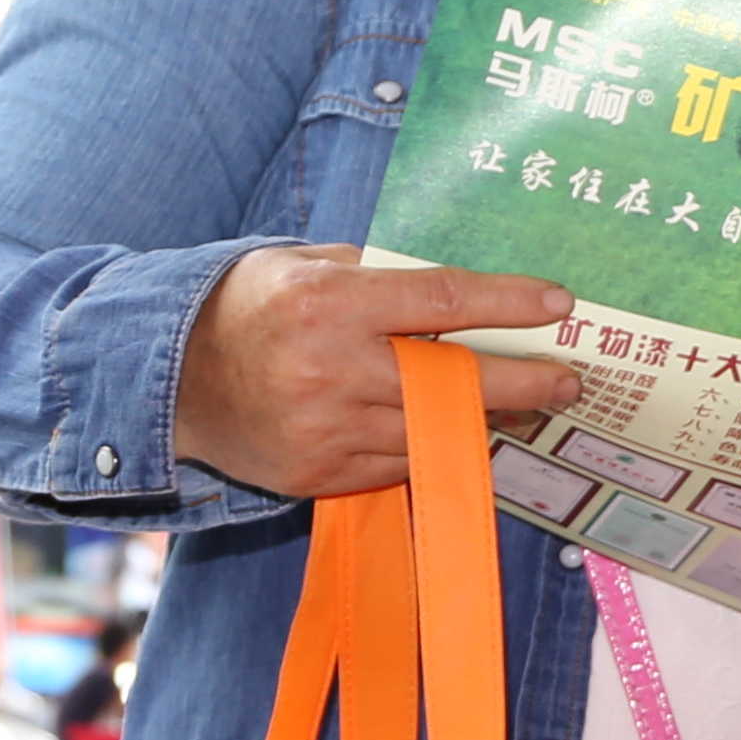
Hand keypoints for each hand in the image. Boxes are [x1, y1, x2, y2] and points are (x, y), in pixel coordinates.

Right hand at [172, 254, 578, 497]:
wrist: (170, 381)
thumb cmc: (248, 307)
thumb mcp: (303, 265)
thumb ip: (378, 273)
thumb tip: (462, 284)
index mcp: (329, 306)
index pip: (441, 301)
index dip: (508, 303)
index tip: (558, 304)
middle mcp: (330, 371)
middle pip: (455, 381)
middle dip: (525, 382)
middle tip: (569, 380)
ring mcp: (327, 430)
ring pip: (438, 430)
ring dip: (488, 420)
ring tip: (527, 405)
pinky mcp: (322, 475)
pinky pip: (403, 463)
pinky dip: (435, 446)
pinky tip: (459, 432)